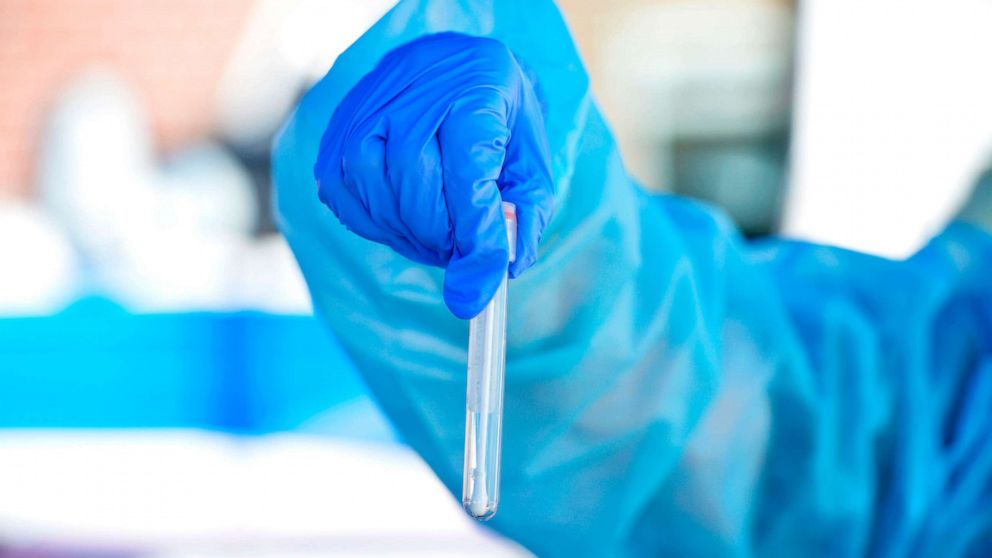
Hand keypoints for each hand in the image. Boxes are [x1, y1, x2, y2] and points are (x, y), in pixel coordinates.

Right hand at [313, 33, 552, 318]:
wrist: (451, 65)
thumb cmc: (496, 115)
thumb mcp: (531, 157)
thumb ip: (525, 213)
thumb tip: (503, 267)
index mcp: (473, 92)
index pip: (467, 178)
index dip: (473, 239)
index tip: (478, 286)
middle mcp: (412, 93)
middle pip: (415, 188)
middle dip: (441, 237)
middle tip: (459, 250)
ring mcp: (364, 111)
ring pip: (376, 194)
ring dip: (409, 235)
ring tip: (437, 235)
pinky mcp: (335, 134)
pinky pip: (345, 197)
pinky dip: (376, 224)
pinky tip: (403, 220)